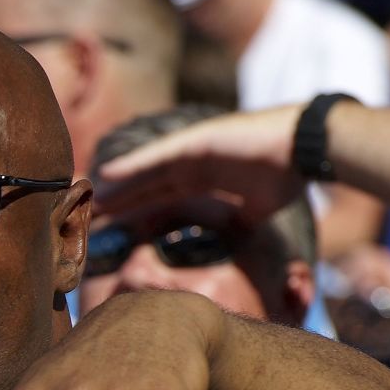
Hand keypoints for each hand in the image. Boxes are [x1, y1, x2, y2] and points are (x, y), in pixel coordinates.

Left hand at [94, 104, 304, 225]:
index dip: (133, 213)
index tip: (110, 229)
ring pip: (144, 173)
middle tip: (85, 217)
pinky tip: (106, 174)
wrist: (305, 151)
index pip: (159, 200)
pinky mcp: (194, 141)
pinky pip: (156, 156)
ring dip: (116, 186)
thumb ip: (236, 223)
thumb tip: (235, 248)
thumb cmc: (286, 177)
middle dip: (116, 202)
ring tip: (87, 199)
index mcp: (201, 181)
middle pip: (144, 187)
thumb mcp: (254, 212)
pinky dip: (131, 165)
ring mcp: (190, 152)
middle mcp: (190, 166)